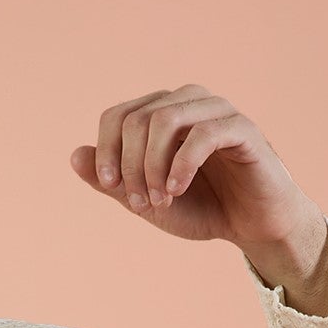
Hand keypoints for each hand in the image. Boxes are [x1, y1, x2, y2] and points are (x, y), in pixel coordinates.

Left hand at [70, 85, 327, 304]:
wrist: (253, 225)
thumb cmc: (203, 208)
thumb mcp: (147, 201)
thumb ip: (112, 182)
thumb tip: (74, 155)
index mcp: (162, 113)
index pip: (118, 115)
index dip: (107, 151)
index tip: (111, 188)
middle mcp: (188, 102)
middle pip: (138, 118)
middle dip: (131, 166)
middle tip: (141, 204)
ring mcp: (216, 110)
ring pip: (166, 118)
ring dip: (153, 166)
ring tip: (160, 200)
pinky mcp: (241, 128)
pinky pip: (202, 134)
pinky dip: (181, 165)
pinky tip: (177, 191)